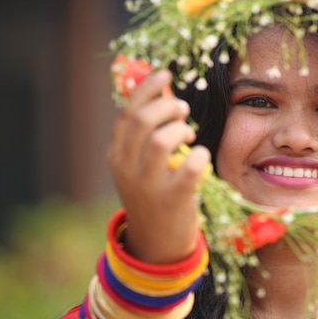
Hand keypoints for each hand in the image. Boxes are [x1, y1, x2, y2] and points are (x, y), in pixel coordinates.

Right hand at [107, 70, 210, 263]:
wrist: (155, 245)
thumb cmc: (154, 195)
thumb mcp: (139, 166)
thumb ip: (147, 135)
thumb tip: (165, 94)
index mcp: (116, 156)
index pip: (126, 113)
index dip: (147, 89)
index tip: (166, 73)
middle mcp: (126, 169)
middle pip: (141, 121)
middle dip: (167, 105)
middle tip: (183, 108)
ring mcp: (147, 186)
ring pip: (159, 141)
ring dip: (180, 128)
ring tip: (189, 132)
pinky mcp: (172, 200)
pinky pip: (188, 169)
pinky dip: (199, 156)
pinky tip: (200, 155)